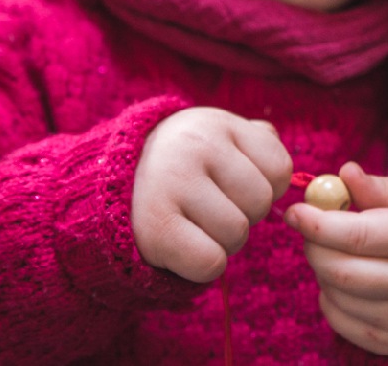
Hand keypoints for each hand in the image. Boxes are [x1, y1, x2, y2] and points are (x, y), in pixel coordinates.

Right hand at [131, 108, 292, 282]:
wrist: (107, 183)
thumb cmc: (180, 164)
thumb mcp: (214, 137)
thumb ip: (254, 140)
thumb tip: (280, 159)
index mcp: (217, 123)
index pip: (281, 169)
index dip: (266, 186)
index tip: (235, 184)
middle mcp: (195, 146)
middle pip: (261, 204)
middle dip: (244, 214)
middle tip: (209, 206)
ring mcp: (172, 184)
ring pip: (237, 234)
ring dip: (223, 240)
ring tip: (193, 223)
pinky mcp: (156, 228)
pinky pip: (211, 263)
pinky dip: (203, 265)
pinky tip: (182, 245)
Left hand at [284, 163, 387, 355]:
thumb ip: (376, 187)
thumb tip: (344, 172)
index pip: (359, 235)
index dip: (318, 224)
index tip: (295, 210)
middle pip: (343, 272)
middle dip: (314, 247)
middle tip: (310, 231)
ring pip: (337, 296)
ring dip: (323, 271)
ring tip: (338, 252)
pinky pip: (341, 321)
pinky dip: (330, 298)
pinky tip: (348, 281)